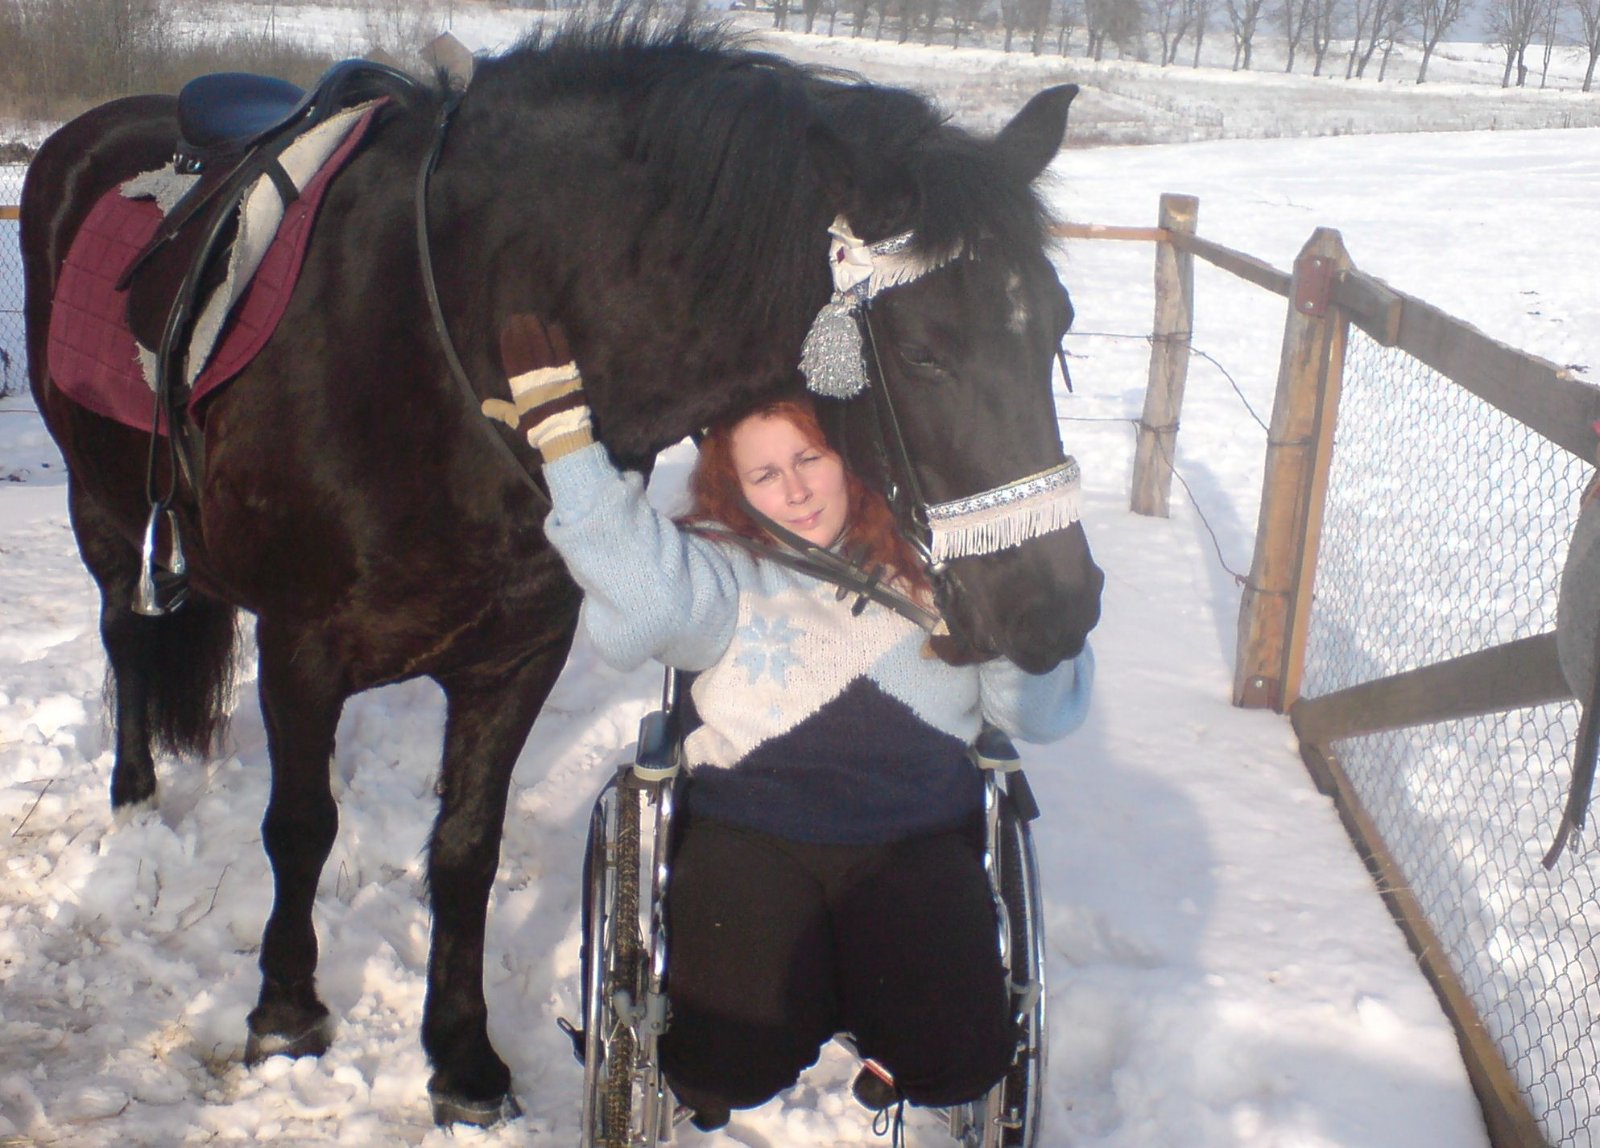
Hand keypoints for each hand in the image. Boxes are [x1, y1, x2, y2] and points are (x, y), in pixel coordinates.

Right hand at [484, 314, 593, 461]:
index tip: (507, 329)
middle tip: (518, 317)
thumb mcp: (517, 420)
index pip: (513, 360)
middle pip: (527, 349)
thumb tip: (484, 406)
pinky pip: (563, 352)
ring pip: (542, 347)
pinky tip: (553, 326)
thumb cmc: (539, 428)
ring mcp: (553, 374)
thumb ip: (502, 410)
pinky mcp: (569, 374)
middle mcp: (535, 377)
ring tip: (531, 317)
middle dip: (521, 331)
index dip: (509, 343)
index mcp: (521, 387)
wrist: (564, 434)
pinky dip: (558, 339)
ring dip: (536, 330)